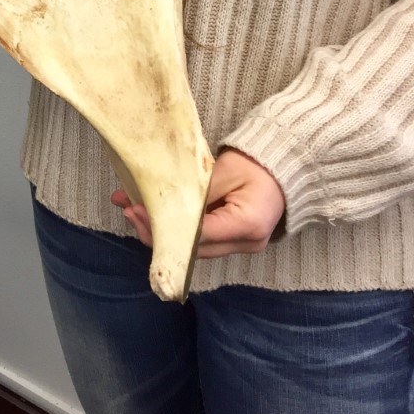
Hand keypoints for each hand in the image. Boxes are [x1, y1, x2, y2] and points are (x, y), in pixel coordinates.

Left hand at [111, 148, 284, 258]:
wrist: (285, 165)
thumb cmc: (257, 163)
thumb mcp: (225, 171)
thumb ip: (196, 190)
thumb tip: (159, 201)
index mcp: (247, 225)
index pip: (197, 236)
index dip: (163, 227)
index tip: (136, 210)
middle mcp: (246, 244)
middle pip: (192, 249)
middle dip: (156, 232)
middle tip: (127, 209)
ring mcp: (241, 246)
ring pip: (193, 248)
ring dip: (162, 231)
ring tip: (131, 208)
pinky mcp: (233, 241)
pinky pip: (200, 241)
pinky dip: (176, 229)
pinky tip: (153, 214)